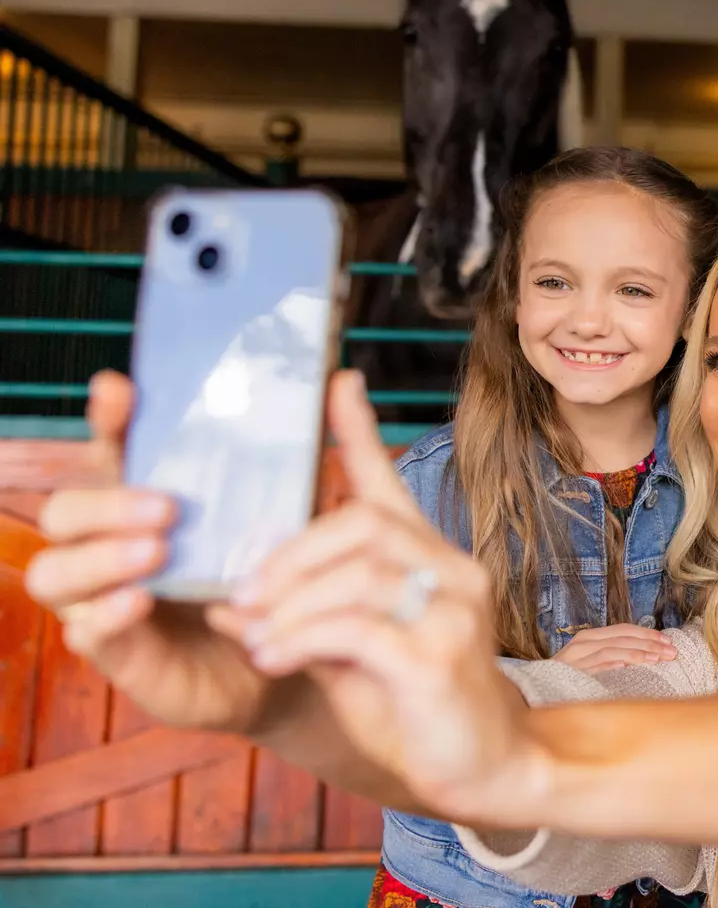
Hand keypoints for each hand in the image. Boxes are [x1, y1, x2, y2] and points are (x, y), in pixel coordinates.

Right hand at [24, 371, 275, 732]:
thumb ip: (305, 454)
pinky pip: (85, 632)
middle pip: (65, 509)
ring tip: (156, 552)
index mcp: (145, 498)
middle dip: (107, 501)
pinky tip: (138, 602)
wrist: (286, 657)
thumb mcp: (292, 513)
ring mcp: (105, 597)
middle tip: (168, 506)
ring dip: (99, 557)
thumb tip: (343, 378)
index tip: (120, 391)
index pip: (111, 452)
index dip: (108, 420)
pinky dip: (106, 615)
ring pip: (55, 570)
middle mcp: (111, 543)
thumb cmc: (275, 573)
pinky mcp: (118, 651)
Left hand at [226, 371, 548, 824]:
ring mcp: (454, 611)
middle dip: (287, 555)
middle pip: (361, 523)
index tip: (337, 381)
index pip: (388, 482)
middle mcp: (452, 571)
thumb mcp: (350, 653)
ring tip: (254, 637)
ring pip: (356, 573)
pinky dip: (302, 639)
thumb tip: (224, 603)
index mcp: (429, 559)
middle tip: (240, 596)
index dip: (359, 429)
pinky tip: (273, 659)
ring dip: (288, 603)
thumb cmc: (414, 706)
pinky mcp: (441, 658)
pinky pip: (358, 629)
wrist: (488, 766)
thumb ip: (300, 618)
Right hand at [554, 623, 676, 672]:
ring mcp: (576, 657)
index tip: (669, 643)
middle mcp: (584, 642)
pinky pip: (593, 666)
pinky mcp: (570, 672)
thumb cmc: (571, 678)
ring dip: (636, 653)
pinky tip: (625, 666)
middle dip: (650, 644)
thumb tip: (650, 654)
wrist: (537, 689)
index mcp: (591, 637)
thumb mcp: (594, 662)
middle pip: (622, 637)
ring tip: (655, 659)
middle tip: (671, 653)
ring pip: (611, 649)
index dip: (648, 634)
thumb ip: (615, 655)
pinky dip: (610, 663)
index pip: (625, 630)